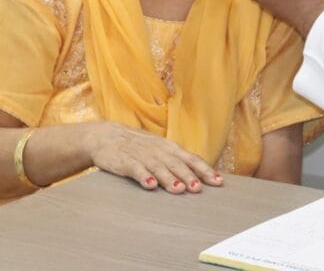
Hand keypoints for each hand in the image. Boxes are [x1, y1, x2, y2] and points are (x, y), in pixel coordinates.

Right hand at [87, 122, 223, 193]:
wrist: (105, 135)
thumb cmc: (138, 145)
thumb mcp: (159, 149)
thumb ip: (177, 161)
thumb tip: (200, 176)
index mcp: (168, 147)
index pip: (190, 158)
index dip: (204, 170)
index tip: (218, 181)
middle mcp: (158, 151)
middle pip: (176, 164)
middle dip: (189, 176)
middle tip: (199, 189)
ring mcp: (141, 155)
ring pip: (158, 167)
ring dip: (169, 178)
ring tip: (179, 189)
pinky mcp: (124, 161)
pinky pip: (135, 169)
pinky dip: (143, 176)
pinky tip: (150, 185)